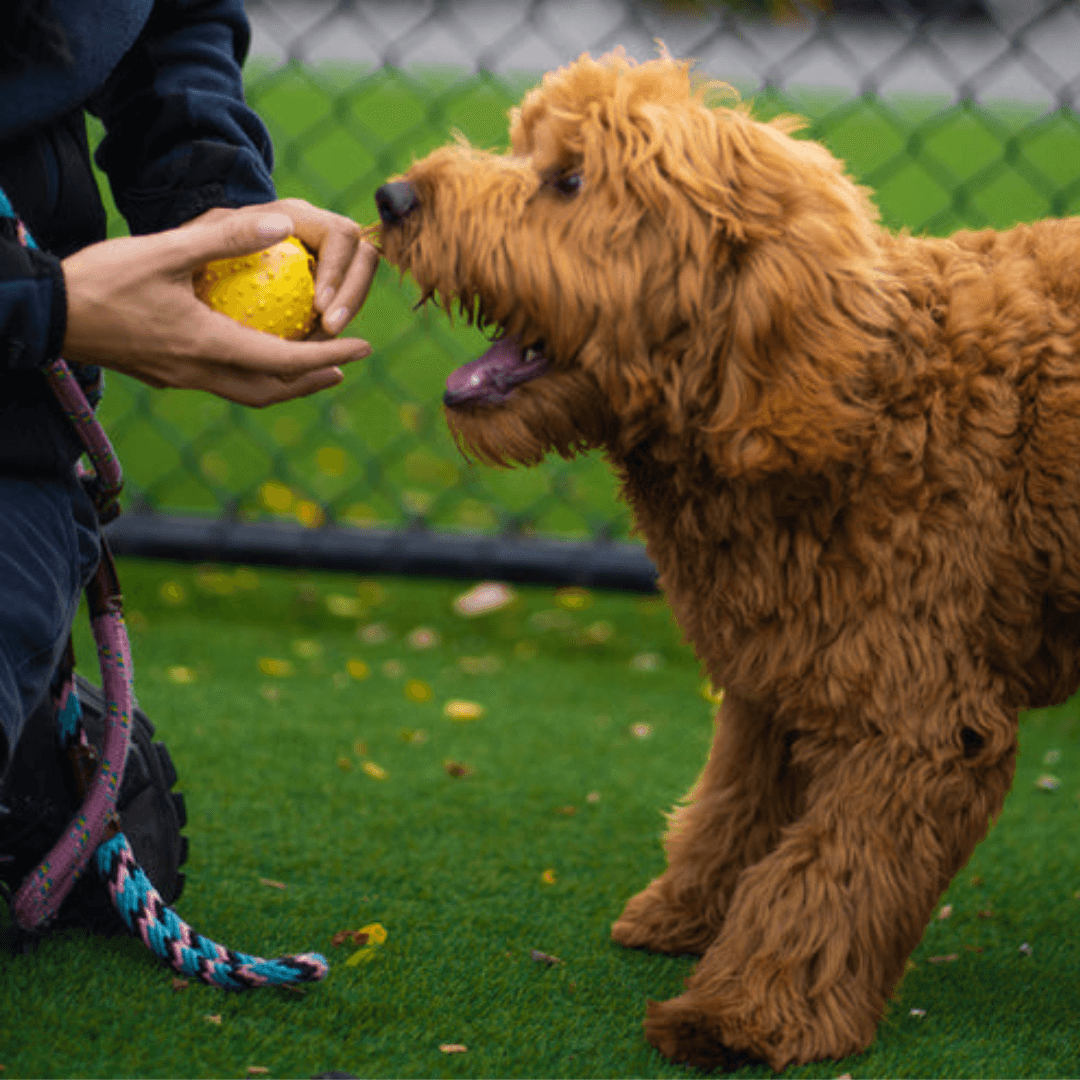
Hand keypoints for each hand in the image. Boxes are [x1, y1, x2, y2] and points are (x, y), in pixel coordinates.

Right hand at [61, 212, 371, 406]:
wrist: (47, 314)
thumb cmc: (102, 279)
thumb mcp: (165, 250)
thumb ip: (224, 238)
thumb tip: (282, 223)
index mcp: (208, 345)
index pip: (285, 360)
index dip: (329, 355)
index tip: (364, 348)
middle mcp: (200, 372)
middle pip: (271, 390)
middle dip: (312, 381)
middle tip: (343, 365)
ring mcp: (181, 378)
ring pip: (247, 392)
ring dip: (284, 382)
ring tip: (311, 368)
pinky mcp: (165, 375)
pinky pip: (221, 382)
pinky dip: (251, 374)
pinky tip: (252, 353)